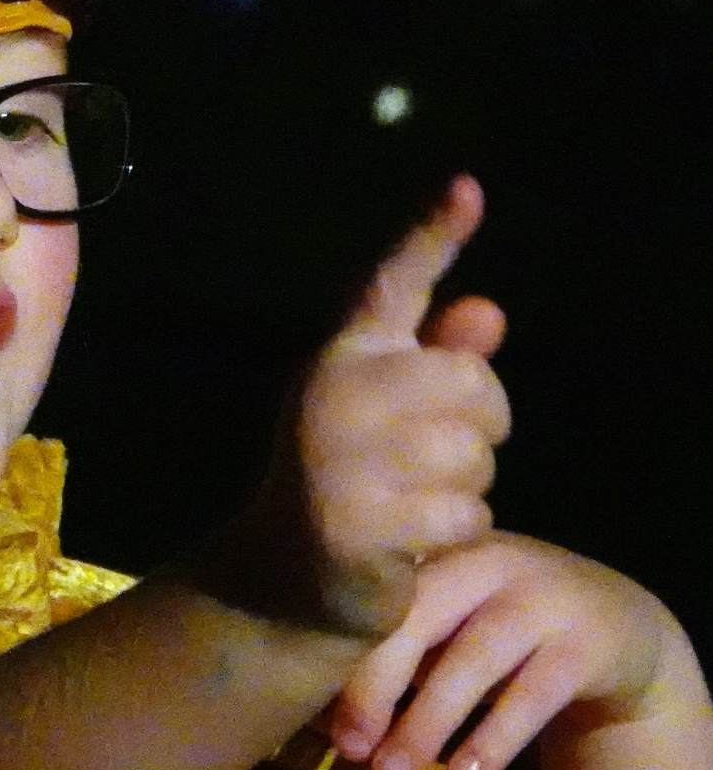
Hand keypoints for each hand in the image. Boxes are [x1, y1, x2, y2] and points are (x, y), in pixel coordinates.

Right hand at [243, 177, 511, 638]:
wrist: (281, 581)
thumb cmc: (354, 487)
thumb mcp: (393, 420)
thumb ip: (438, 364)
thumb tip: (488, 310)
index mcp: (341, 356)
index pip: (392, 284)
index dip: (433, 235)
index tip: (469, 188)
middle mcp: (332, 392)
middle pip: (470, 379)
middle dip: (482, 425)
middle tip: (439, 460)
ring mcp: (337, 455)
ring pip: (471, 452)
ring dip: (466, 489)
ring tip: (417, 504)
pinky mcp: (354, 518)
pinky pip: (461, 512)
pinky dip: (452, 533)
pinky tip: (411, 541)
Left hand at [328, 531, 680, 769]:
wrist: (618, 625)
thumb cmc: (502, 627)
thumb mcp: (451, 619)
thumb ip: (399, 647)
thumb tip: (331, 715)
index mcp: (439, 549)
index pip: (380, 596)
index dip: (349, 657)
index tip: (326, 720)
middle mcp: (488, 560)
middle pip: (418, 615)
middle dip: (377, 685)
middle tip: (350, 750)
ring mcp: (542, 597)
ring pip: (474, 659)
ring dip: (428, 721)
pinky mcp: (586, 643)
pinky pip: (533, 695)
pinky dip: (494, 739)